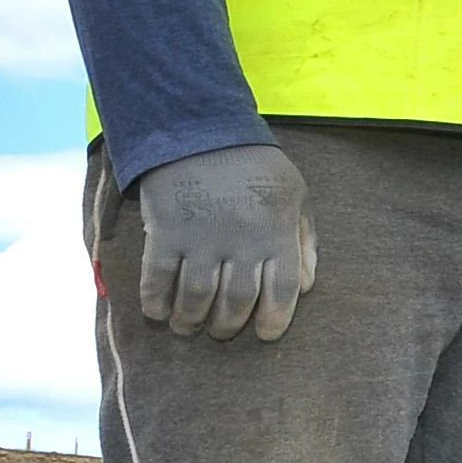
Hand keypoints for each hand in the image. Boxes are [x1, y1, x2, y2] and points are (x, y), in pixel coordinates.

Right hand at [132, 144, 315, 340]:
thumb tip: (305, 287)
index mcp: (277, 231)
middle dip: (228, 325)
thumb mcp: (293, 193)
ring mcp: (201, 236)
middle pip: (238, 301)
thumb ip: (303, 239)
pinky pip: (158, 277)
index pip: (283, 290)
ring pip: (197, 297)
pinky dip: (156, 300)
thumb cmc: (253, 164)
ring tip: (188, 328)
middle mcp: (241, 239)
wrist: (197, 127)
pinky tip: (157, 312)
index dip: (275, 319)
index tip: (264, 335)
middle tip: (221, 332)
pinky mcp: (165, 230)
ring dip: (191, 320)